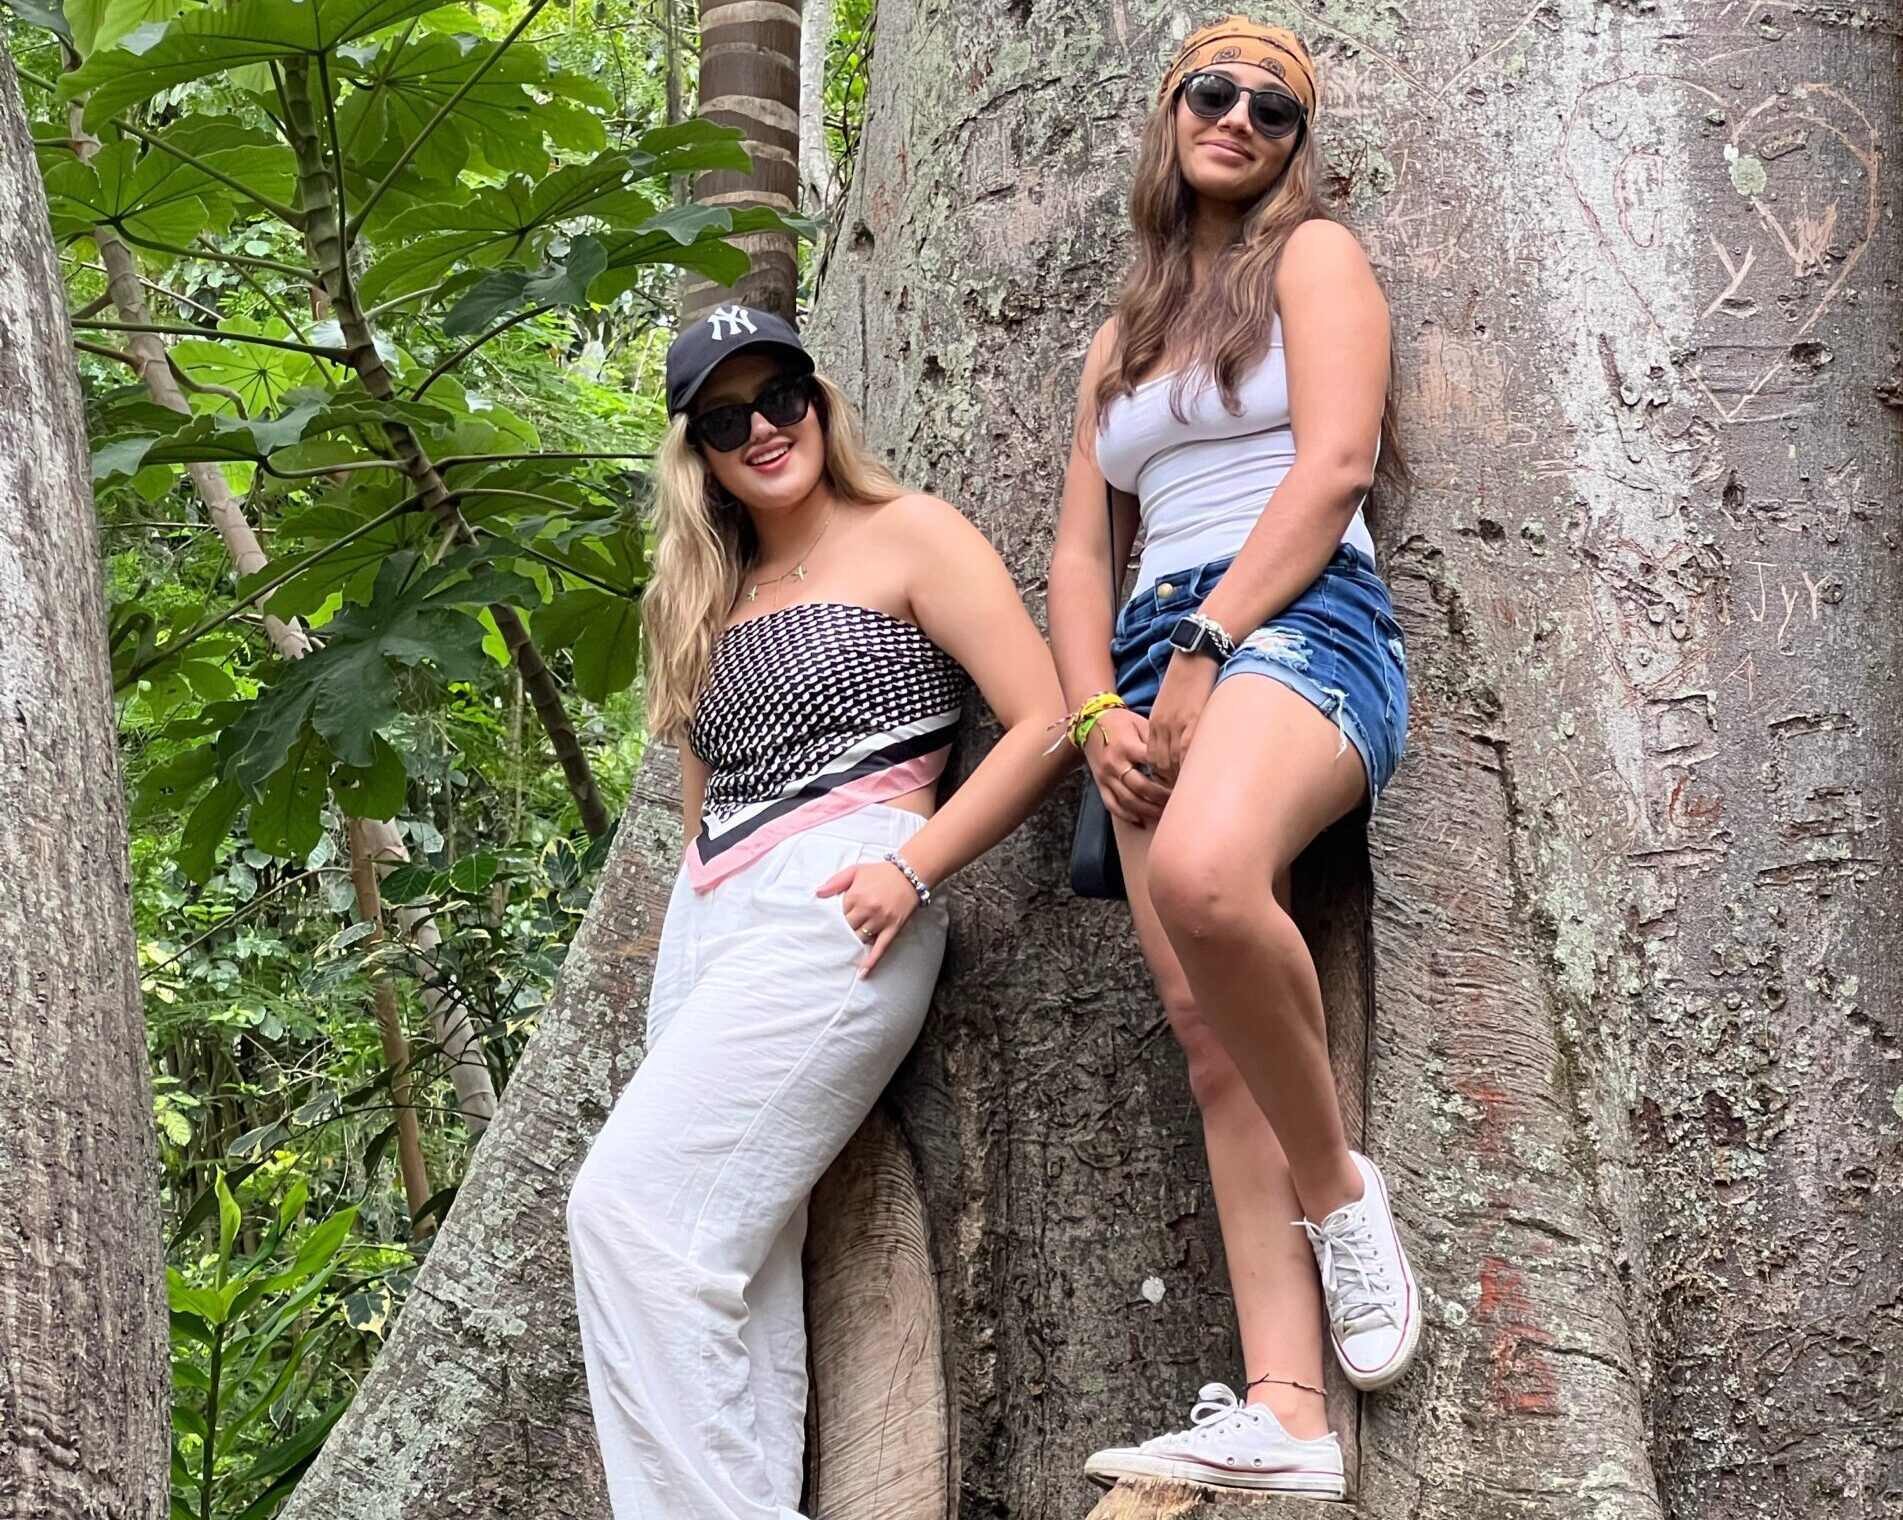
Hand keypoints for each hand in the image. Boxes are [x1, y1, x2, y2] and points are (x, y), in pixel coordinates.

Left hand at [815, 860, 920, 976]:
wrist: (910, 873)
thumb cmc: (880, 872)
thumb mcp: (855, 871)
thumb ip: (835, 882)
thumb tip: (817, 894)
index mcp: (855, 895)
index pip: (840, 914)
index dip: (840, 916)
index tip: (841, 917)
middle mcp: (867, 909)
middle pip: (849, 928)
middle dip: (846, 930)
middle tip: (845, 931)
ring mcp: (881, 920)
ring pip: (861, 938)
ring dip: (856, 941)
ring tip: (850, 946)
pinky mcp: (893, 928)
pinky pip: (881, 948)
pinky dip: (871, 961)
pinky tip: (863, 973)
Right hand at [1085, 706, 1171, 827]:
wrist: (1090, 723)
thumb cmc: (1121, 722)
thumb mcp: (1140, 724)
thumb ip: (1156, 742)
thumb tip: (1178, 757)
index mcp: (1127, 746)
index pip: (1153, 764)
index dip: (1169, 773)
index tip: (1184, 779)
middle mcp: (1115, 763)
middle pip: (1141, 787)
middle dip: (1161, 796)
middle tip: (1177, 800)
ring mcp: (1106, 776)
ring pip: (1128, 800)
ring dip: (1147, 810)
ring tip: (1163, 813)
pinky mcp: (1100, 784)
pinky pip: (1112, 805)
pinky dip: (1126, 815)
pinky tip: (1140, 820)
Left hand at [1146, 653, 1218, 785]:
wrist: (1195, 654)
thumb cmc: (1188, 677)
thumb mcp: (1172, 703)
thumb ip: (1171, 723)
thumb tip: (1179, 741)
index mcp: (1156, 722)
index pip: (1153, 759)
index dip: (1160, 777)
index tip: (1168, 791)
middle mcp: (1162, 727)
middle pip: (1160, 765)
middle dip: (1166, 785)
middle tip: (1176, 801)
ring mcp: (1176, 725)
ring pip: (1171, 763)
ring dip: (1178, 782)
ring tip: (1188, 796)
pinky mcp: (1191, 721)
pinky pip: (1186, 753)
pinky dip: (1189, 769)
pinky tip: (1196, 780)